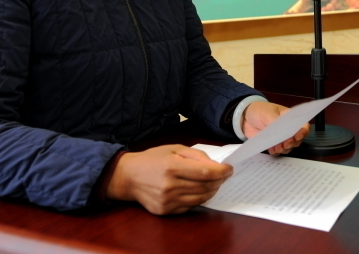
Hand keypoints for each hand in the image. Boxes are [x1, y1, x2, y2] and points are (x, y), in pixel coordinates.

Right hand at [105, 145, 231, 214]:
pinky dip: (199, 198)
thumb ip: (196, 156)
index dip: (221, 172)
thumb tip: (216, 165)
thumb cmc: (152, 159)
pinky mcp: (166, 211)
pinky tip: (200, 190)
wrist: (128, 176)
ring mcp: (167, 201)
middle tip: (224, 175)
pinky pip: (190, 206)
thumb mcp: (174, 149)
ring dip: (211, 190)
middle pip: (205, 186)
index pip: (205, 173)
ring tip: (215, 182)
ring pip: (200, 198)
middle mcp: (170, 186)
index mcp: (172, 167)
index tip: (229, 169)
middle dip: (219, 181)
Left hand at [242, 101, 309, 155]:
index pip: (302, 125)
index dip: (303, 132)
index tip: (297, 136)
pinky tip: (272, 150)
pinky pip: (278, 151)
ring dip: (285, 149)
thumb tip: (284, 130)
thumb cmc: (259, 110)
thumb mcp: (268, 113)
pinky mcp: (272, 144)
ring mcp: (280, 137)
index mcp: (289, 118)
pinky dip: (276, 152)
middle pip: (297, 139)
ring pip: (288, 147)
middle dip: (292, 143)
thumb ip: (276, 121)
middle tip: (285, 144)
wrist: (244, 117)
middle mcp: (287, 129)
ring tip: (278, 148)